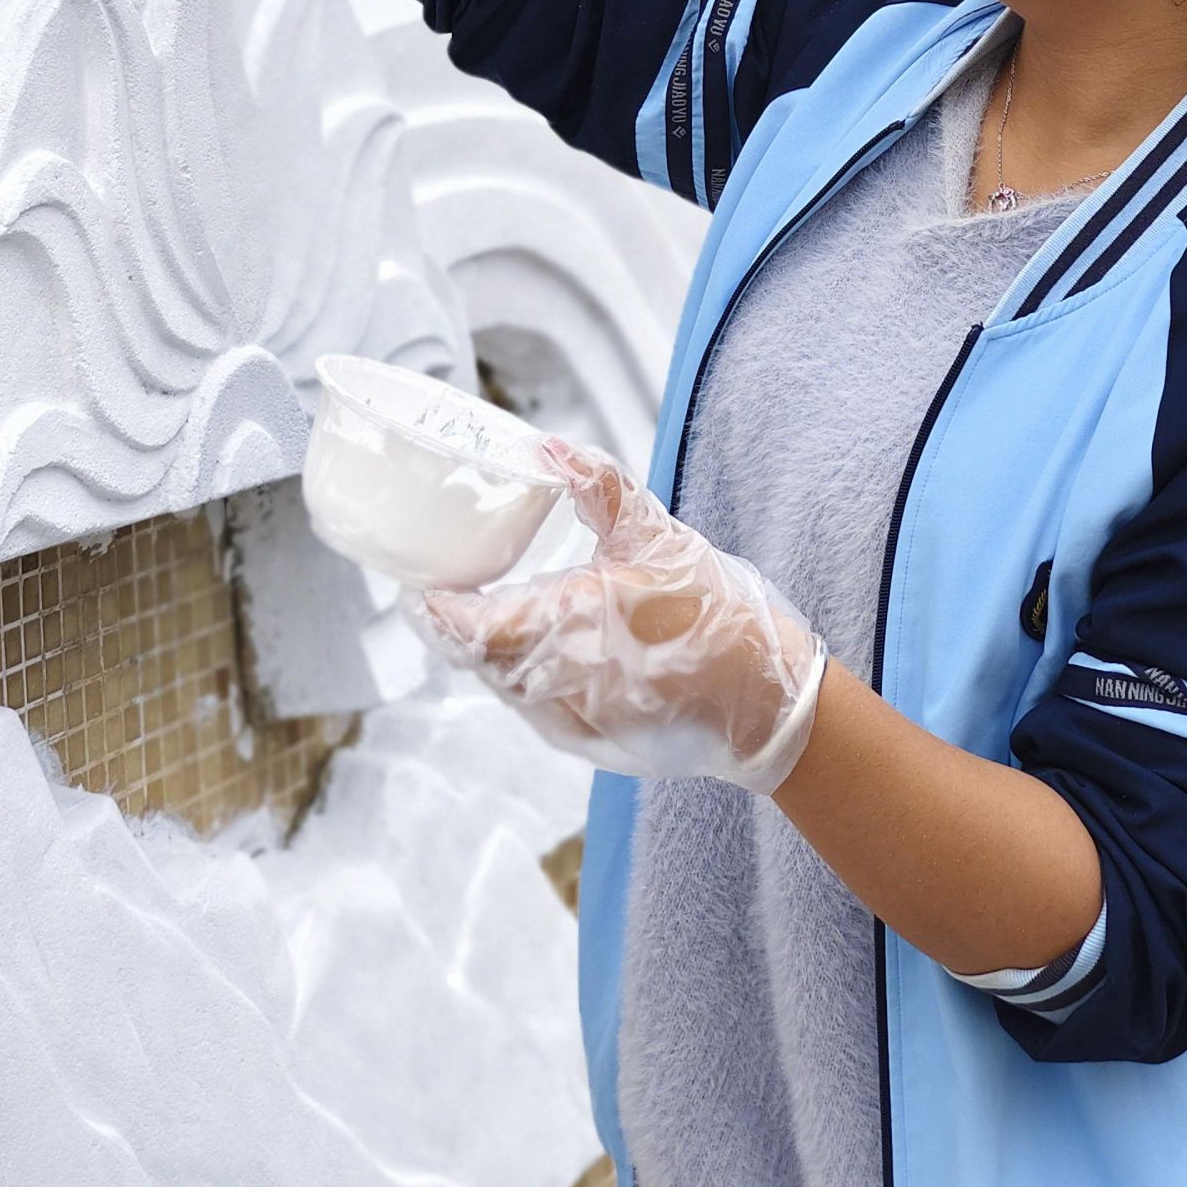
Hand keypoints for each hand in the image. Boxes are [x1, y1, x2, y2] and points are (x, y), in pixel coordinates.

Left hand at [409, 437, 826, 796]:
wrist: (765, 703)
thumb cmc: (716, 615)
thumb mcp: (658, 535)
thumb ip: (598, 485)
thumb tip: (548, 446)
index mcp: (573, 624)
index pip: (476, 627)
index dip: (441, 611)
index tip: (422, 585)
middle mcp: (562, 681)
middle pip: (479, 660)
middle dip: (453, 628)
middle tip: (437, 593)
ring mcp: (573, 720)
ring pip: (503, 687)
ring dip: (484, 653)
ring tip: (472, 615)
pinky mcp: (587, 740)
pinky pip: (532, 707)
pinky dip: (517, 677)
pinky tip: (527, 650)